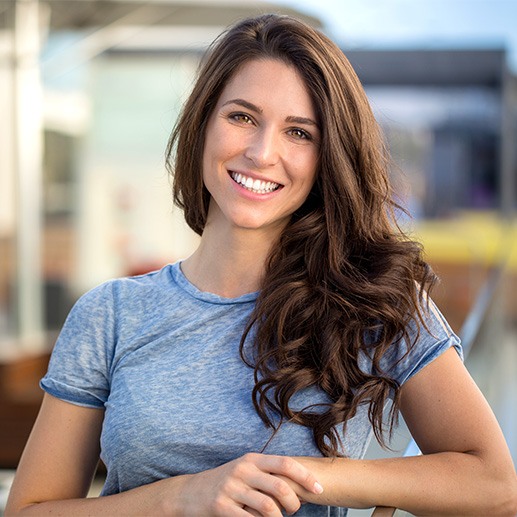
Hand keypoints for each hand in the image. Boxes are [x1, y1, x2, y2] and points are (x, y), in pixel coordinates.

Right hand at [171, 452, 322, 515]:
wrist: (191, 492)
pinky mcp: (221, 506)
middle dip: (294, 503)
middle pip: (280, 487)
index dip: (305, 476)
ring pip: (267, 507)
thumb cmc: (226, 482)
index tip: (319, 489)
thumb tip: (300, 482)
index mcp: (252, 459)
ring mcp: (231, 488)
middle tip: (294, 510)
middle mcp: (243, 470)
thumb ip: (267, 472)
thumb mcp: (245, 470)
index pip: (285, 464)